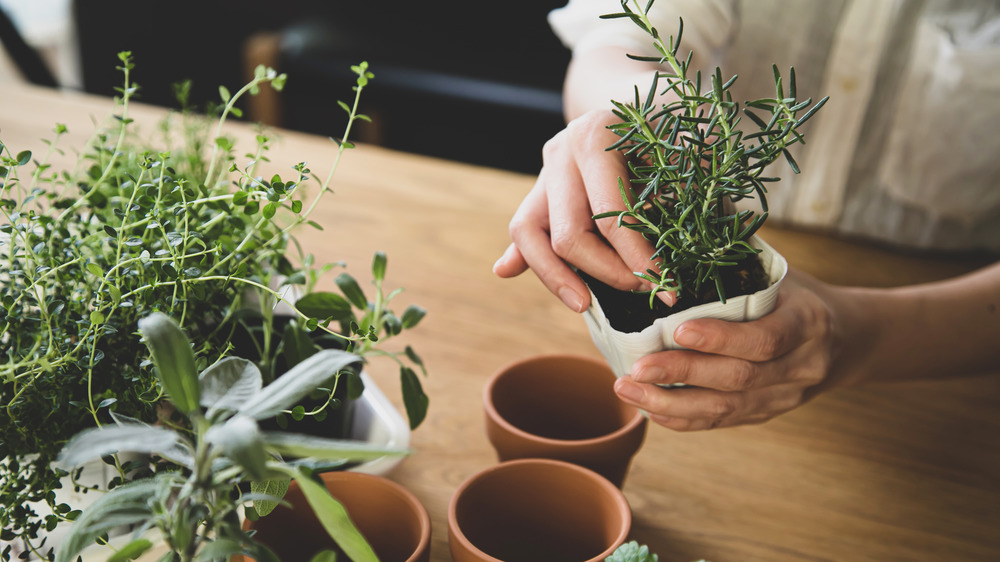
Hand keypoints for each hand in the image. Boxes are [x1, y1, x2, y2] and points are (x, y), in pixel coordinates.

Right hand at [493, 109, 674, 311]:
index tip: (666, 286)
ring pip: (528, 233)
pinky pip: (523, 228)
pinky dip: (520, 254)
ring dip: (554, 276)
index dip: (638, 259)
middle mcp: (561, 152)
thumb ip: (688, 185)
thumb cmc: (670, 123)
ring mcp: (544, 170)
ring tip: (584, 305)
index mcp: (594, 137)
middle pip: (567, 234)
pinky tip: (506, 272)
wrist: (639, 94)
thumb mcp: (687, 142)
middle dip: (605, 272)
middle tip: (642, 290)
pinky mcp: (539, 189)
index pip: (610, 217)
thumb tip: (687, 241)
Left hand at [612, 270, 846, 430]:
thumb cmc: (797, 295)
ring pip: (726, 408)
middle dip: (682, 374)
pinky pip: (722, 422)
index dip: (721, 338)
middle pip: (739, 378)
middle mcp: (801, 366)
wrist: (847, 340)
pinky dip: (683, 418)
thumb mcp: (781, 273)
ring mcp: (785, 397)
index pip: (765, 338)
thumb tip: (686, 226)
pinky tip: (649, 408)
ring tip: (628, 390)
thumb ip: (739, 261)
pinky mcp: (766, 414)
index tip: (677, 331)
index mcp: (808, 323)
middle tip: (636, 368)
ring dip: (671, 403)